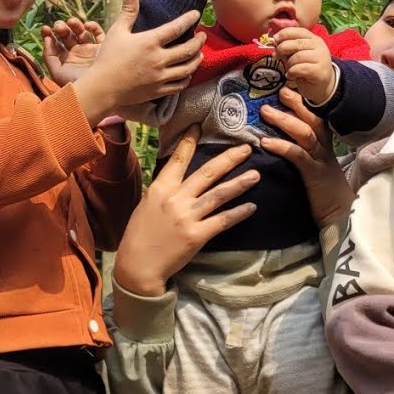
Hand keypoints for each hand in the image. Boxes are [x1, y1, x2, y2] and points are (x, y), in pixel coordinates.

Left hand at [41, 17, 101, 84]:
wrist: (98, 90)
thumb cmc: (77, 84)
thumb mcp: (56, 73)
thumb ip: (49, 56)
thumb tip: (47, 39)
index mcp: (66, 59)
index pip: (55, 43)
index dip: (49, 35)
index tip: (45, 29)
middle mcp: (77, 53)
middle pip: (67, 35)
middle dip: (61, 28)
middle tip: (58, 26)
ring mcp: (90, 50)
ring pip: (81, 32)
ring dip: (75, 24)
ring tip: (71, 22)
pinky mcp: (103, 48)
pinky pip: (98, 33)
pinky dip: (93, 26)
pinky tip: (87, 26)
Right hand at [72, 0, 206, 125]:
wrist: (103, 87)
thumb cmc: (107, 57)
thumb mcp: (117, 31)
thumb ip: (128, 11)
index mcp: (150, 42)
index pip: (176, 28)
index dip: (189, 19)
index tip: (196, 14)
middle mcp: (159, 59)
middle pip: (188, 49)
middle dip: (199, 41)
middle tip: (202, 36)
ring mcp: (160, 77)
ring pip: (188, 68)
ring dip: (197, 60)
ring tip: (200, 53)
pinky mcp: (159, 91)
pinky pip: (180, 85)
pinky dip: (187, 78)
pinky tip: (188, 73)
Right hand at [112, 126, 257, 300]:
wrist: (137, 266)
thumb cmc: (139, 236)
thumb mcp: (147, 205)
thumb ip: (165, 191)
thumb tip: (180, 178)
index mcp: (160, 189)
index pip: (177, 160)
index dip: (189, 142)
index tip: (200, 127)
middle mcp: (176, 199)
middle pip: (207, 173)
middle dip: (229, 159)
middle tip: (246, 148)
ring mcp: (188, 216)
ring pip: (219, 194)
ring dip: (240, 183)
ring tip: (256, 175)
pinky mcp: (197, 235)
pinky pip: (222, 220)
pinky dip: (238, 213)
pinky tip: (251, 206)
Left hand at [258, 88, 351, 227]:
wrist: (341, 216)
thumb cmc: (324, 193)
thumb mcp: (315, 167)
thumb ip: (304, 153)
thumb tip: (280, 140)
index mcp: (325, 146)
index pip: (317, 118)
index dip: (304, 104)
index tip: (289, 90)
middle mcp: (325, 149)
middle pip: (313, 120)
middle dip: (296, 104)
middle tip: (280, 91)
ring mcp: (321, 160)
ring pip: (305, 133)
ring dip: (284, 120)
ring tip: (265, 111)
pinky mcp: (315, 174)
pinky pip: (298, 155)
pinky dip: (281, 146)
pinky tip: (265, 142)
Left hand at [273, 27, 335, 104]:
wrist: (322, 85)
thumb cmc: (306, 68)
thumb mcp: (296, 55)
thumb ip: (287, 48)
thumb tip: (274, 43)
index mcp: (314, 39)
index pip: (299, 31)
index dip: (285, 33)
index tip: (275, 39)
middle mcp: (319, 46)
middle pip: (297, 43)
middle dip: (283, 48)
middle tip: (277, 56)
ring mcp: (321, 58)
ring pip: (298, 56)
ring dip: (288, 64)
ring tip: (288, 69)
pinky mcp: (320, 71)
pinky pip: (300, 68)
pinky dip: (292, 72)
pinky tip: (291, 75)